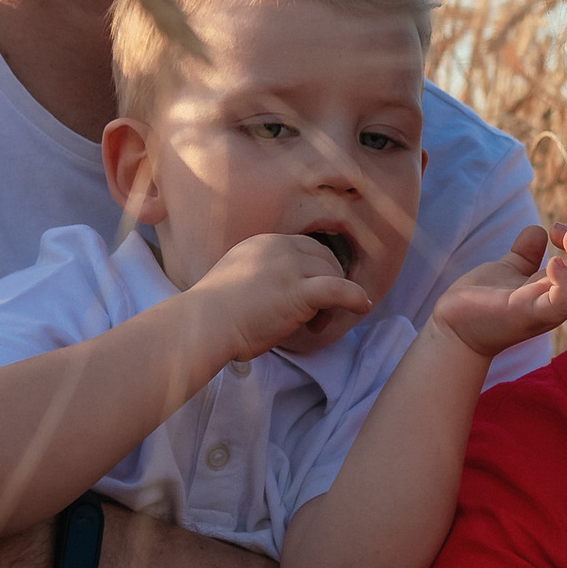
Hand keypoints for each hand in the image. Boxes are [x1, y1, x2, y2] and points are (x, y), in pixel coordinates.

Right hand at [190, 229, 378, 362]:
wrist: (204, 325)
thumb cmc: (213, 313)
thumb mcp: (236, 279)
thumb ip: (258, 276)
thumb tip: (274, 293)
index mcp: (263, 242)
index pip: (306, 248)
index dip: (316, 270)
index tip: (313, 293)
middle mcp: (278, 247)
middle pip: (324, 258)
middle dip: (328, 282)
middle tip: (318, 313)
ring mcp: (289, 267)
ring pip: (332, 274)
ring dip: (332, 300)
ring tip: (316, 324)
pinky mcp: (298, 291)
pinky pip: (339, 290)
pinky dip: (355, 298)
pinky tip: (362, 306)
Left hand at [434, 222, 566, 361]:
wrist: (452, 328)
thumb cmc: (480, 303)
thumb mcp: (509, 270)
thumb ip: (526, 253)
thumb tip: (539, 230)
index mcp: (554, 292)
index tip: (560, 227)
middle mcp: (555, 303)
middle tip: (565, 229)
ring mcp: (544, 311)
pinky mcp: (526, 314)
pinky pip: (561, 303)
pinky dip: (565, 281)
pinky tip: (553, 261)